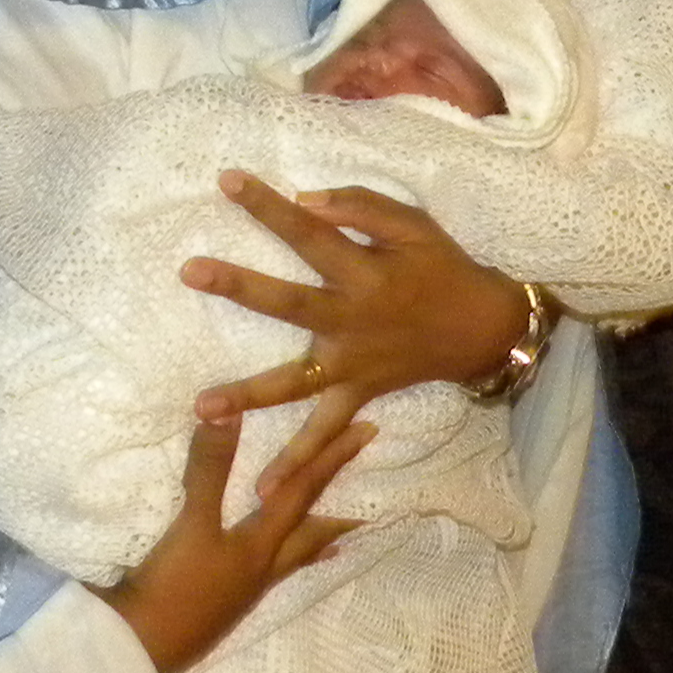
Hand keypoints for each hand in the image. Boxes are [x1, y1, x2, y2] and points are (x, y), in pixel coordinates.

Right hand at [98, 401, 371, 672]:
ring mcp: (245, 590)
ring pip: (293, 558)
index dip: (333, 458)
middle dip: (342, 511)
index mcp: (261, 544)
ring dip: (316, 541)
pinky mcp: (225, 603)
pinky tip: (270, 570)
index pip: (304, 491)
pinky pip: (269, 575)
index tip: (367, 433)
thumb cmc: (173, 586)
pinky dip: (285, 563)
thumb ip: (210, 469)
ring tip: (340, 537)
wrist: (142, 648)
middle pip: (312, 533)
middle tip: (374, 499)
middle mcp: (263, 567)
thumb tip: (228, 411)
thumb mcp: (191, 523)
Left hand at [180, 173, 527, 432]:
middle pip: (289, 303)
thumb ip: (361, 207)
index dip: (269, 206)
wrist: (482, 328)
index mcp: (365, 273)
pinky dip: (299, 462)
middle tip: (191, 270)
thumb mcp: (414, 225)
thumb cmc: (442, 268)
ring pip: (295, 381)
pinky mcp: (357, 393)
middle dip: (239, 287)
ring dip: (249, 394)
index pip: (309, 233)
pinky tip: (264, 491)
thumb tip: (306, 200)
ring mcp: (352, 364)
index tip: (227, 181)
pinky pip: (325, 431)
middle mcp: (353, 320)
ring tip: (202, 407)